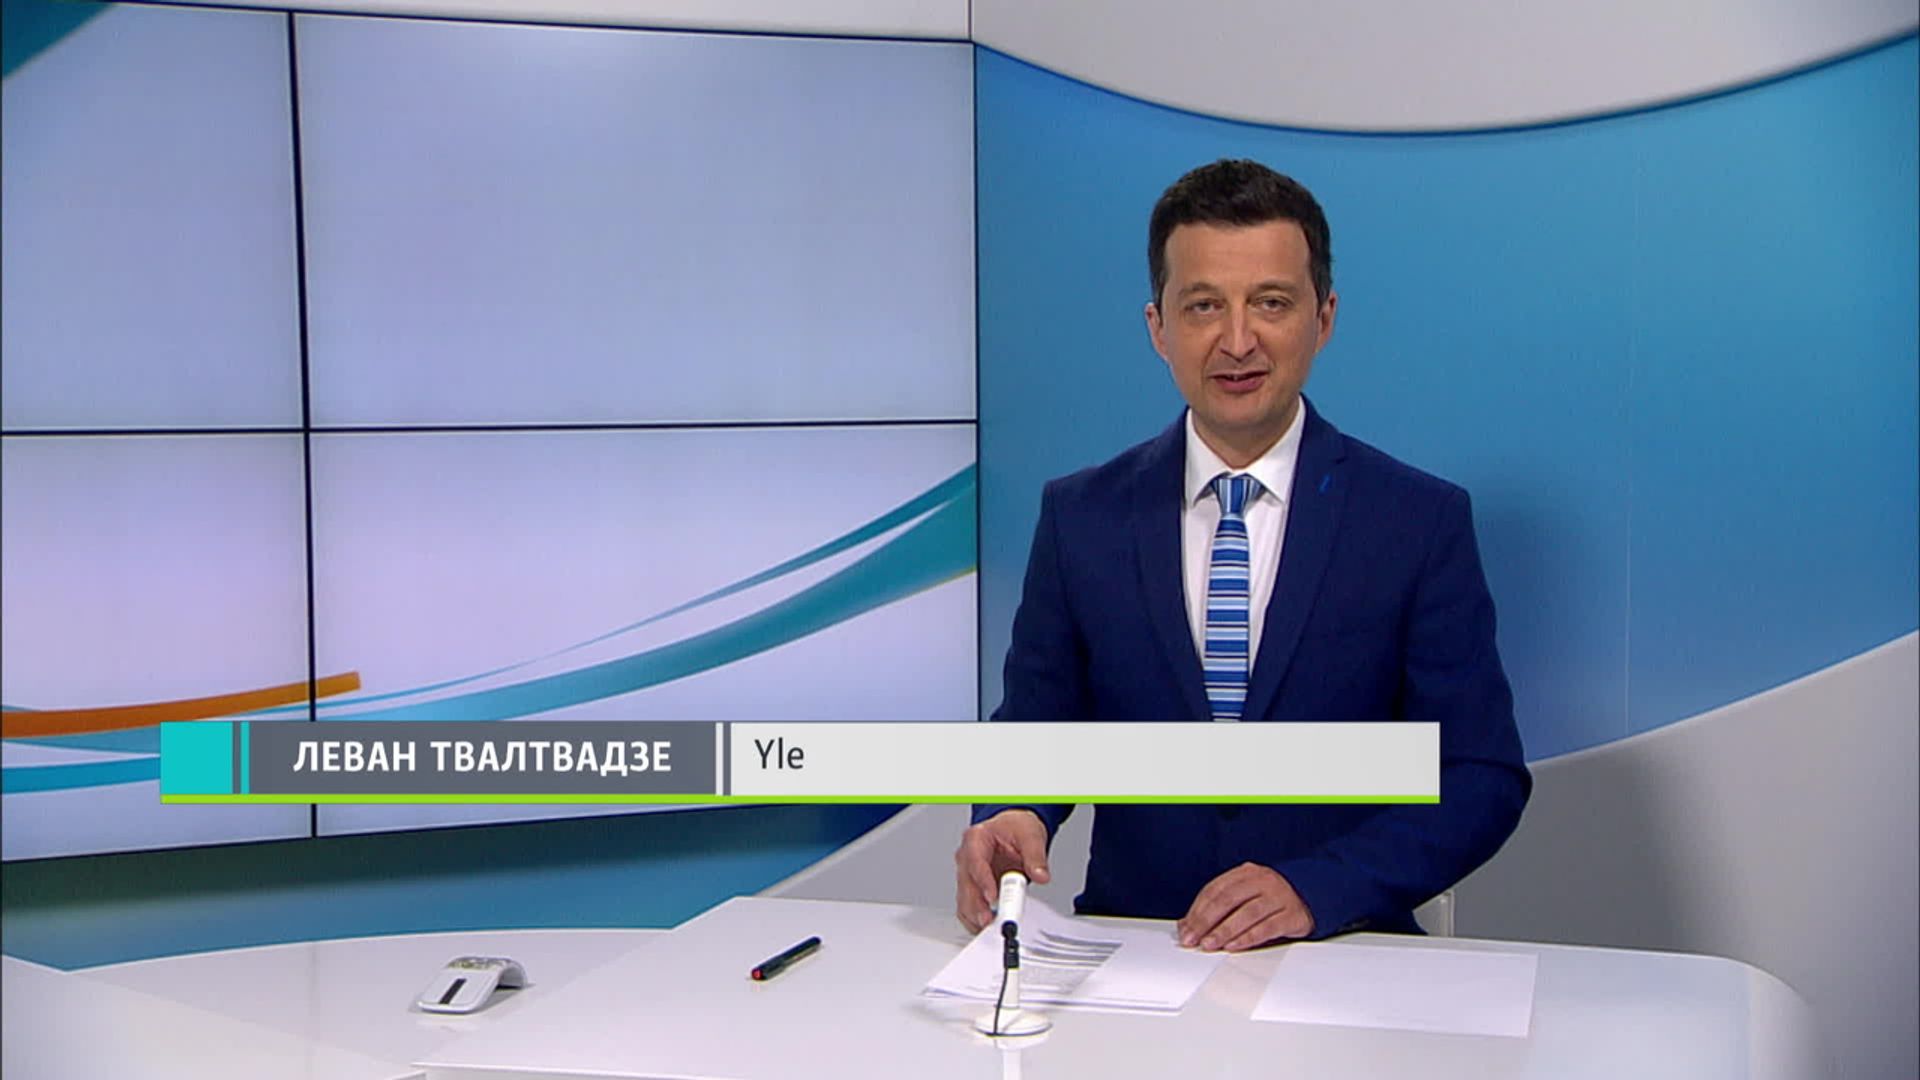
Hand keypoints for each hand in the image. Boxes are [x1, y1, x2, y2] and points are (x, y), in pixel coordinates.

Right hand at [954, 810, 1050, 932]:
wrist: (1012, 829)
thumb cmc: (1015, 829)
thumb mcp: (1030, 835)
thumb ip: (1035, 856)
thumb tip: (1040, 875)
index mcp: (976, 839)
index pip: (975, 863)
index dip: (983, 883)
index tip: (993, 899)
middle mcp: (966, 857)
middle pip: (966, 886)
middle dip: (977, 907)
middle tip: (991, 921)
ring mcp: (967, 874)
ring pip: (964, 900)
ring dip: (975, 916)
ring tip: (992, 928)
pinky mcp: (972, 889)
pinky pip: (968, 907)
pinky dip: (976, 919)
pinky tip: (987, 928)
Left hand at [1177, 863, 1313, 950]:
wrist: (1312, 896)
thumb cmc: (1271, 898)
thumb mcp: (1245, 895)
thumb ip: (1219, 907)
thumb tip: (1188, 925)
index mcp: (1246, 873)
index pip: (1215, 889)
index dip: (1197, 910)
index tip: (1185, 929)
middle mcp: (1262, 881)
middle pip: (1228, 899)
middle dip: (1206, 921)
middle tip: (1193, 939)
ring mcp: (1278, 897)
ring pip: (1247, 914)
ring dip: (1224, 931)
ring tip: (1209, 944)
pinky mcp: (1292, 915)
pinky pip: (1267, 927)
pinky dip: (1248, 938)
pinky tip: (1234, 946)